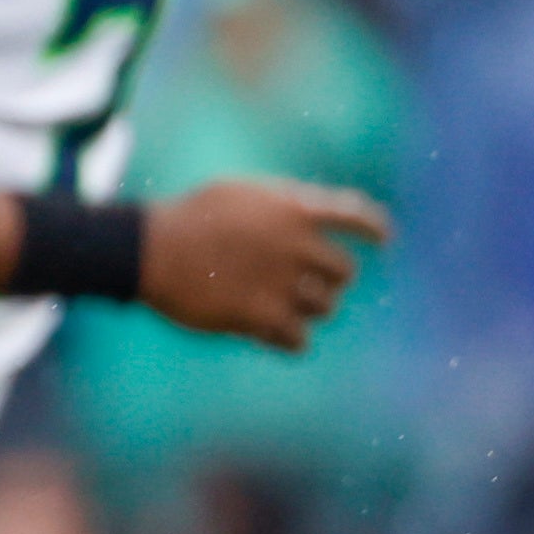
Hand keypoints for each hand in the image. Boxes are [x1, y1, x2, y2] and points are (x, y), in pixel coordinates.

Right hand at [140, 179, 390, 353]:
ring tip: (290, 309)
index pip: (355, 217)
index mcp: (294, 210)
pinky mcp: (260, 318)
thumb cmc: (190, 217)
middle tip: (313, 286)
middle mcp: (296, 246)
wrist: (150, 249)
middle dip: (331, 280)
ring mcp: (280, 283)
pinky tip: (281, 336)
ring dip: (313, 309)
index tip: (384, 240)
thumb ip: (283, 204)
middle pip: (343, 272)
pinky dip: (293, 340)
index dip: (374, 230)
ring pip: (325, 307)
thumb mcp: (241, 193)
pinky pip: (298, 340)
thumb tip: (316, 219)